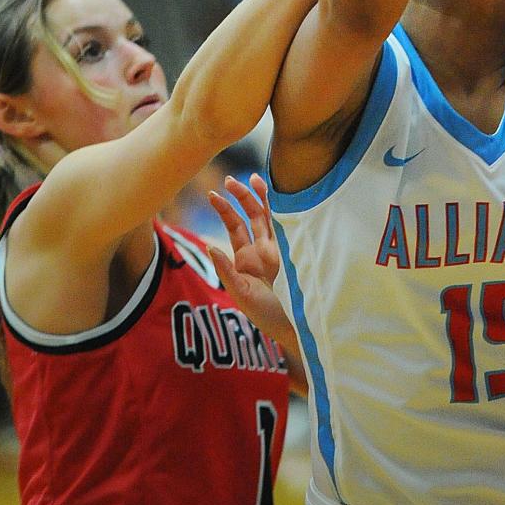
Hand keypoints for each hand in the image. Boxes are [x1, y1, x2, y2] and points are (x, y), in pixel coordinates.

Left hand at [207, 174, 289, 341]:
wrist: (292, 326)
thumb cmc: (264, 314)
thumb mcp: (241, 293)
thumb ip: (226, 270)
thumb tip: (210, 246)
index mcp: (247, 257)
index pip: (235, 225)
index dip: (224, 209)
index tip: (212, 194)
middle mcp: (262, 249)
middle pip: (251, 215)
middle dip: (241, 196)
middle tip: (230, 180)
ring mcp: (279, 248)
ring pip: (270, 215)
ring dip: (261, 197)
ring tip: (251, 178)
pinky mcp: (294, 251)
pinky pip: (286, 225)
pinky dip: (281, 209)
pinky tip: (277, 194)